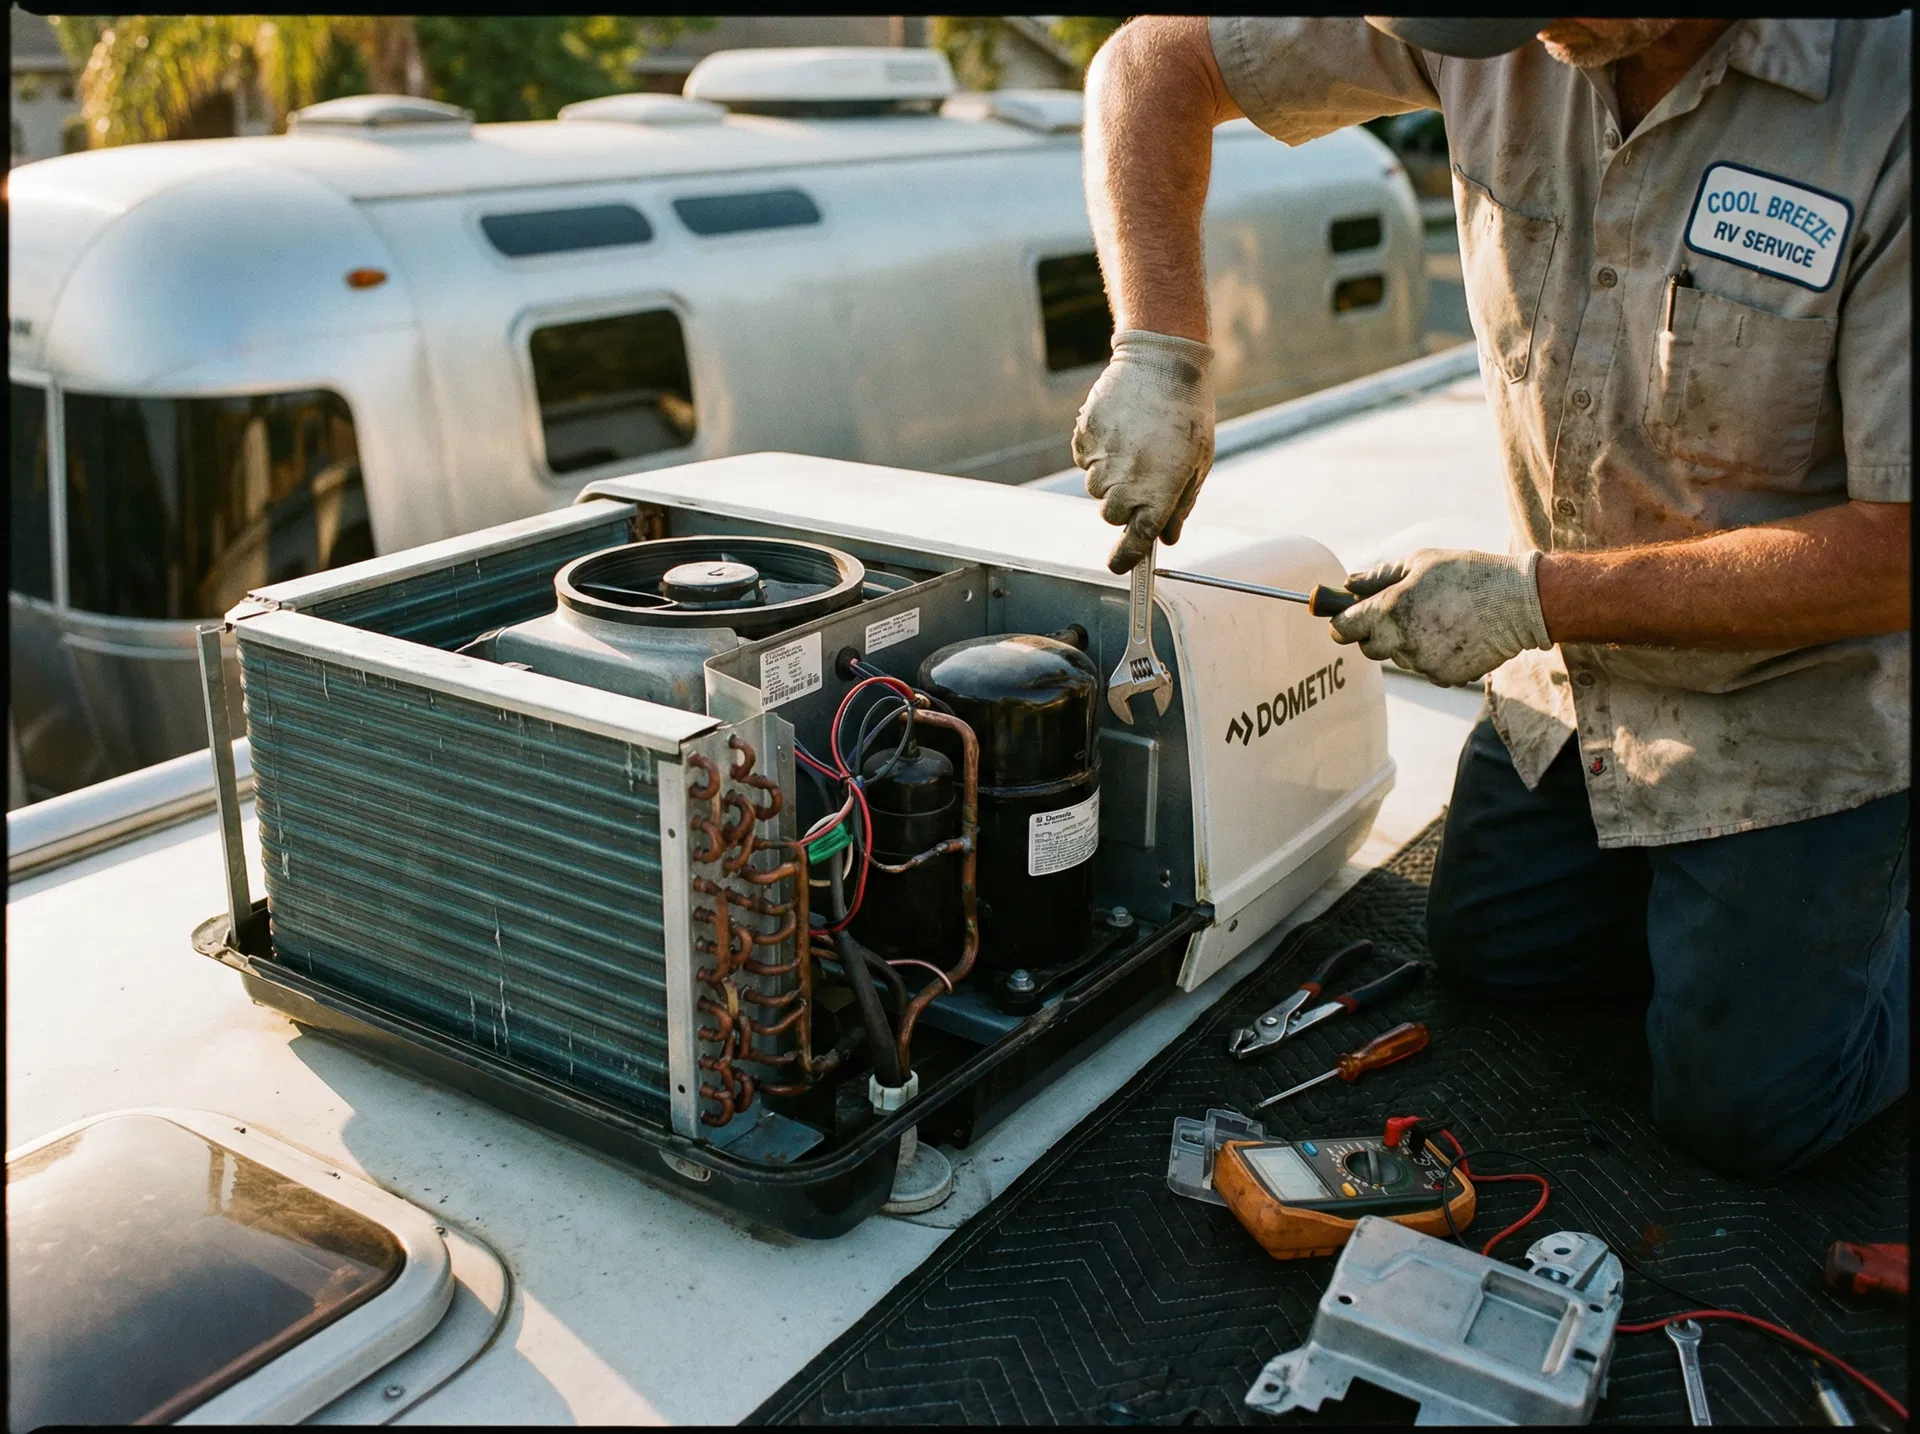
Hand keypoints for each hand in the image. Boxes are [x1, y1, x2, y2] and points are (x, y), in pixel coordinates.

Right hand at [1072, 330, 1214, 572]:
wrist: (1162, 363)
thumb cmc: (1188, 414)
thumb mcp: (1198, 463)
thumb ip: (1180, 504)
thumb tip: (1167, 538)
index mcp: (1159, 491)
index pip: (1137, 540)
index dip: (1127, 558)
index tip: (1119, 566)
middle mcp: (1126, 481)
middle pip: (1111, 515)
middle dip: (1123, 506)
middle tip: (1142, 478)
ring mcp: (1101, 459)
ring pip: (1096, 487)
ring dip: (1110, 477)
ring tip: (1134, 444)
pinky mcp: (1085, 437)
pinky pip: (1084, 459)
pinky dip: (1097, 452)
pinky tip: (1119, 430)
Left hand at [1329, 549, 1552, 685]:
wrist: (1518, 603)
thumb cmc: (1467, 574)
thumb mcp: (1420, 562)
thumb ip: (1379, 577)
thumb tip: (1348, 584)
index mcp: (1388, 611)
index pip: (1343, 628)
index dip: (1343, 622)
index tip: (1347, 618)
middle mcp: (1401, 642)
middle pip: (1370, 648)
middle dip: (1377, 634)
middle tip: (1401, 614)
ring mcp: (1423, 663)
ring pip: (1401, 658)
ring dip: (1409, 643)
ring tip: (1440, 618)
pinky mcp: (1444, 677)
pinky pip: (1426, 669)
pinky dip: (1434, 655)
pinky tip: (1455, 635)